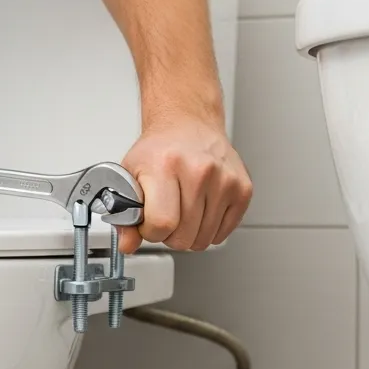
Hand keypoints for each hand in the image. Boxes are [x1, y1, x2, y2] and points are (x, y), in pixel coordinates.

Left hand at [119, 117, 251, 252]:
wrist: (189, 124)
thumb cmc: (160, 150)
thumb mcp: (131, 176)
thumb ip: (125, 214)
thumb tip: (128, 244)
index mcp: (166, 165)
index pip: (162, 224)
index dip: (151, 231)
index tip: (149, 221)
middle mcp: (200, 170)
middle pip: (184, 237)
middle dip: (169, 235)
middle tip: (165, 215)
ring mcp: (225, 180)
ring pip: (204, 240)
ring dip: (189, 234)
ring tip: (182, 210)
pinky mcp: (243, 189)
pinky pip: (222, 234)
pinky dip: (209, 230)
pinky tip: (200, 210)